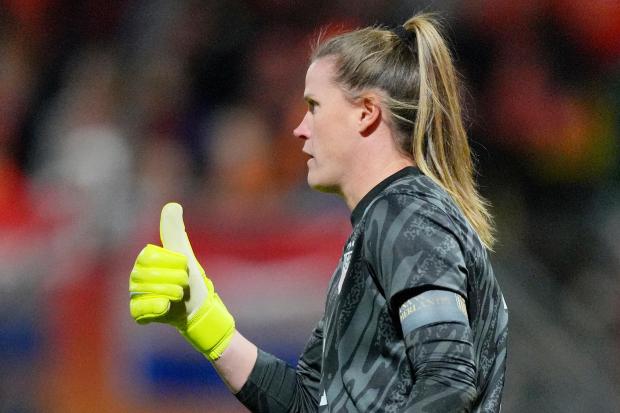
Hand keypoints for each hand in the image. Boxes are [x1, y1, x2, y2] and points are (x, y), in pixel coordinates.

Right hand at [129, 202, 234, 360]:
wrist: (200, 311)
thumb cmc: (193, 282)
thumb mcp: (185, 255)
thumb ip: (175, 233)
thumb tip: (172, 205)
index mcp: (145, 261)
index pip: (149, 258)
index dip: (172, 264)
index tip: (185, 268)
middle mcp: (136, 277)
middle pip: (147, 275)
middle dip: (174, 280)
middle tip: (184, 286)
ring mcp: (136, 296)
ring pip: (145, 292)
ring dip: (170, 293)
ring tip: (179, 296)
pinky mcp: (140, 314)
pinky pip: (138, 310)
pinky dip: (154, 308)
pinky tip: (166, 307)